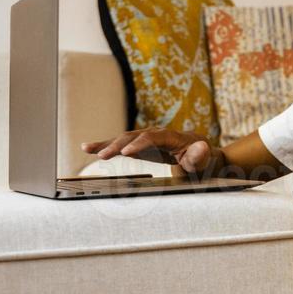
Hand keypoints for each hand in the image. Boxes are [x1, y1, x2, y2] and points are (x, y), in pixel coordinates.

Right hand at [80, 129, 223, 177]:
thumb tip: (201, 147)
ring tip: (87, 148)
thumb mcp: (204, 159)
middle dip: (117, 145)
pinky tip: (89, 148)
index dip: (139, 145)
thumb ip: (200, 155)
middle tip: (102, 156)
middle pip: (134, 137)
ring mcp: (147, 138)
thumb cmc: (202, 159)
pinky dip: (107, 146)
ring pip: (124, 139)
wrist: (201, 154)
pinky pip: (122, 144)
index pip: (153, 138)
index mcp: (172, 137)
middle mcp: (157, 134)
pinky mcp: (140, 145)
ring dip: (106, 144)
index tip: (126, 154)